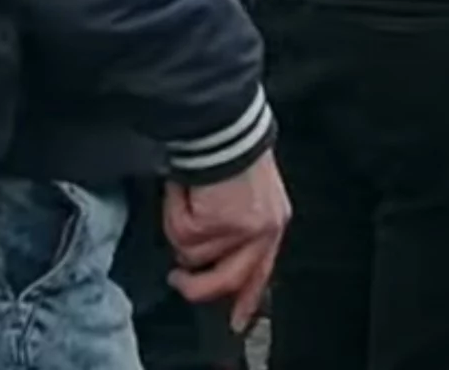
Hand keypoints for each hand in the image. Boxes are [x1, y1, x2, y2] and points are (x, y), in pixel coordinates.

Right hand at [165, 149, 288, 331]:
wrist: (226, 127)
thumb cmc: (231, 152)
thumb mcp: (245, 196)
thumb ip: (235, 232)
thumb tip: (204, 263)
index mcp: (273, 222)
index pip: (261, 271)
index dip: (247, 300)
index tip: (236, 321)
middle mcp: (264, 229)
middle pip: (227, 280)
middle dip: (196, 286)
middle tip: (178, 279)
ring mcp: (242, 228)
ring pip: (193, 254)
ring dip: (181, 225)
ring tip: (191, 196)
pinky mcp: (218, 222)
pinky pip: (181, 233)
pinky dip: (175, 211)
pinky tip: (187, 189)